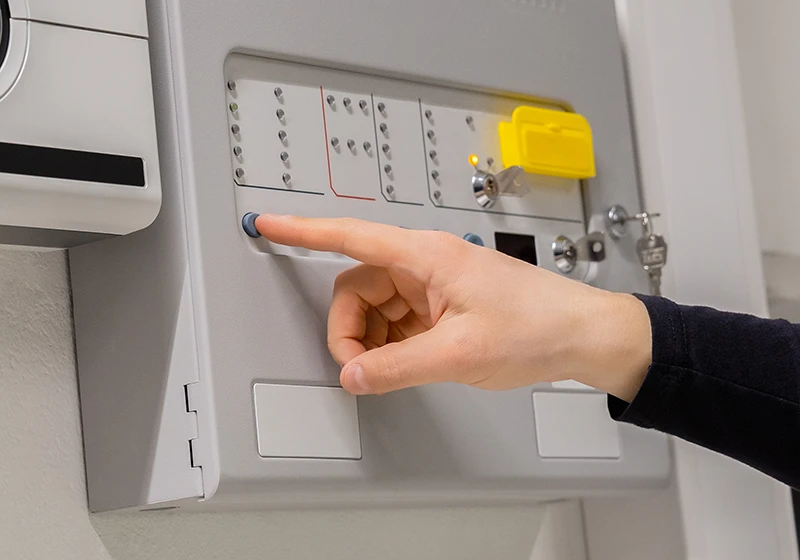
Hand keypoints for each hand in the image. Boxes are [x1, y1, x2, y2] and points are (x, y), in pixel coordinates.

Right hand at [255, 215, 651, 400]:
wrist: (580, 335)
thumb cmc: (536, 326)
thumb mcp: (459, 352)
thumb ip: (396, 367)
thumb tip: (351, 375)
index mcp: (425, 256)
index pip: (351, 237)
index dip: (304, 231)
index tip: (268, 225)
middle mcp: (425, 265)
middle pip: (357, 288)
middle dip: (349, 329)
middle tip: (359, 368)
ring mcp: (433, 287)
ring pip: (375, 309)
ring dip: (372, 342)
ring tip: (392, 371)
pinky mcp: (442, 308)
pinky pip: (398, 323)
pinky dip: (392, 347)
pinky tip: (408, 365)